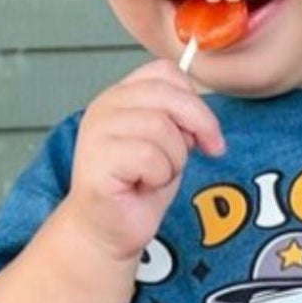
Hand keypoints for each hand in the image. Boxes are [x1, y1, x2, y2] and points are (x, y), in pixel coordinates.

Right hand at [65, 58, 226, 264]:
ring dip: (173, 160)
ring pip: (162, 128)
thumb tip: (202, 116)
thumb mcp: (169, 143)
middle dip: (198, 127)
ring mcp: (97, 131)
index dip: (194, 101)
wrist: (109, 230)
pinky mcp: (97, 160)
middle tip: (201, 153)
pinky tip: (142, 186)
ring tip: (155, 176)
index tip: (204, 134)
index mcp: (121, 95)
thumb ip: (180, 118)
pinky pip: (149, 157)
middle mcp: (105, 106)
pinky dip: (158, 177)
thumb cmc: (137, 188)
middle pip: (169, 95)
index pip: (165, 72)